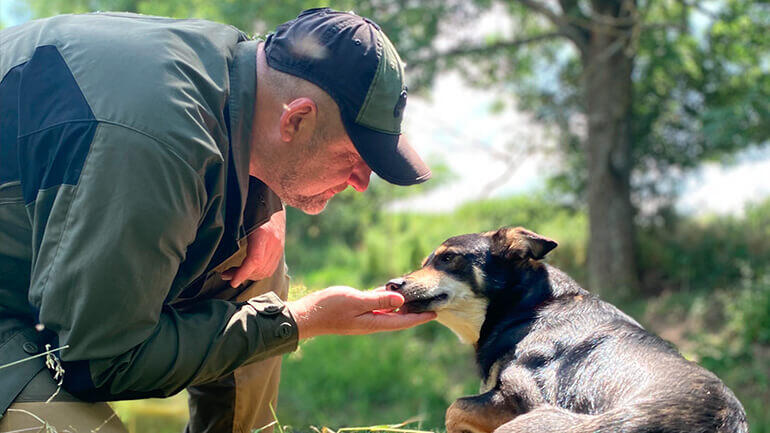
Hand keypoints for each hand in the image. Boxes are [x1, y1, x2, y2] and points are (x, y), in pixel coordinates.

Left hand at [222, 209, 285, 286]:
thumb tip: (217, 245)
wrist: (273, 201)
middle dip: (241, 276)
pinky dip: (258, 273)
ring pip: (265, 271)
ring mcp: (279, 248)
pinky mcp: (280, 250)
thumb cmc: (254, 207)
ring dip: (249, 276)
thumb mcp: (243, 217)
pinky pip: (270, 268)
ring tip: (234, 273)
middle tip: (226, 275)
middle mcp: (274, 243)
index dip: (243, 273)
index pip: (254, 260)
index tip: (232, 282)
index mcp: (263, 235)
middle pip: (258, 269)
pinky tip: (247, 270)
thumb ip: (234, 232)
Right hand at [286, 286, 435, 339]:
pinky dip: (387, 299)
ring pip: (388, 311)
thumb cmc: (328, 308)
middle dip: (415, 312)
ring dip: (402, 306)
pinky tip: (393, 292)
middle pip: (398, 318)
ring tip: (417, 298)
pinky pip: (377, 304)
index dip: (419, 318)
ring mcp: (363, 316)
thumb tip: (401, 301)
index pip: (401, 322)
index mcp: (373, 323)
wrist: (307, 315)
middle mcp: (371, 322)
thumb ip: (378, 301)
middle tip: (432, 304)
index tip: (435, 313)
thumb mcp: (355, 301)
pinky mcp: (356, 309)